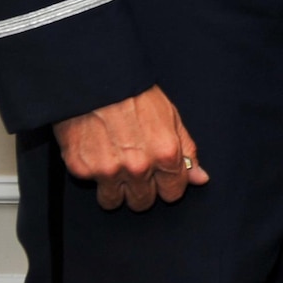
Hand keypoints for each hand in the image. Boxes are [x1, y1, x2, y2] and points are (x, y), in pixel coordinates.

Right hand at [53, 85, 208, 211]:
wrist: (95, 80)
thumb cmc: (135, 94)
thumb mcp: (171, 117)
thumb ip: (186, 151)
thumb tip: (200, 178)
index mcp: (165, 154)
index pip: (173, 193)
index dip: (168, 186)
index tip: (161, 179)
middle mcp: (138, 167)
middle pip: (143, 202)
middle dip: (141, 190)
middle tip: (135, 170)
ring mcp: (107, 171)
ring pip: (114, 202)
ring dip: (115, 190)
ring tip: (114, 165)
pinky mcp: (81, 170)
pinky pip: (91, 184)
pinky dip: (93, 173)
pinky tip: (97, 151)